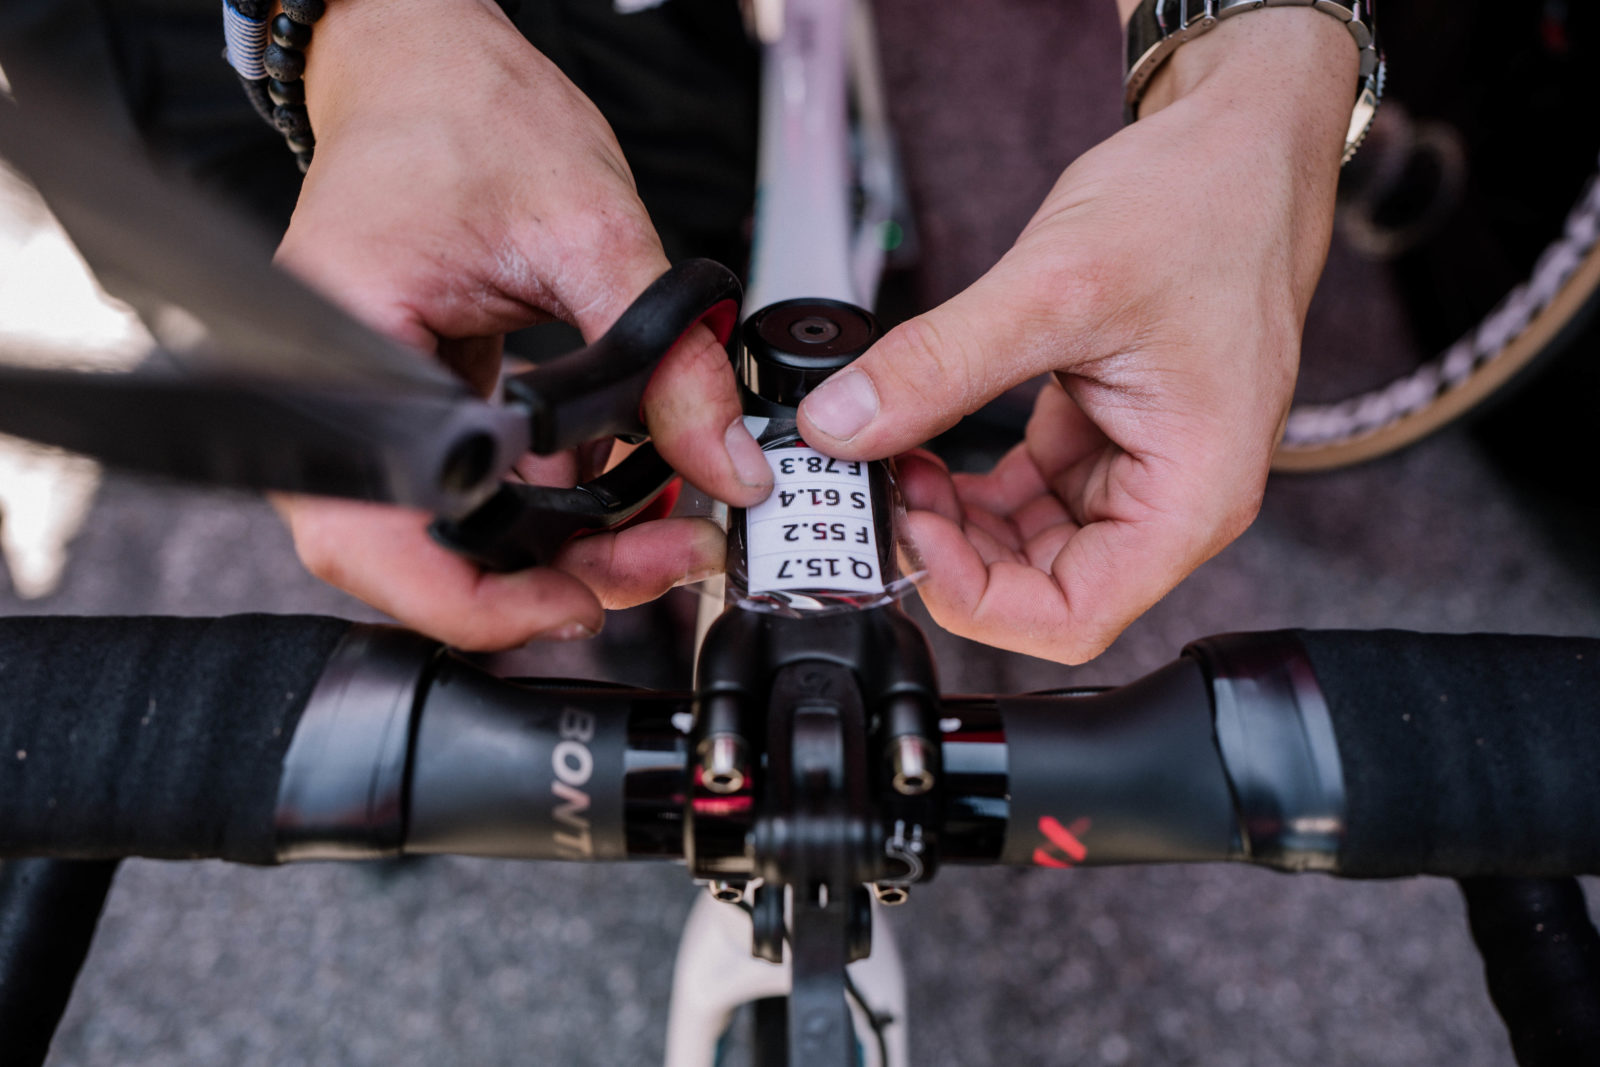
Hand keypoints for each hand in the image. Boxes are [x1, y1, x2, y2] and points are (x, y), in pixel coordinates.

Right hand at [271, 0, 771, 649]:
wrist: (436, 64)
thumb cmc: (468, 112)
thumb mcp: (590, 229)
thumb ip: (664, 357)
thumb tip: (728, 466)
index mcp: (342, 345)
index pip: (376, 528)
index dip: (476, 596)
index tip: (580, 601)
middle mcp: (340, 392)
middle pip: (422, 552)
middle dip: (546, 578)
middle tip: (657, 562)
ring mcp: (380, 402)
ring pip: (459, 531)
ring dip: (561, 545)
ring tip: (659, 527)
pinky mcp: (424, 397)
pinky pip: (482, 483)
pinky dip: (554, 498)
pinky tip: (623, 483)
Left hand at [796, 11, 1356, 663]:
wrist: (1242, 142)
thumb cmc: (1204, 206)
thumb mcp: (1056, 286)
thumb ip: (940, 366)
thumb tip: (842, 426)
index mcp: (1191, 495)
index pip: (1071, 616)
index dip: (975, 596)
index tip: (906, 530)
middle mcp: (1170, 499)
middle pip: (1041, 589)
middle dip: (951, 553)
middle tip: (879, 487)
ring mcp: (1135, 471)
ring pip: (1025, 546)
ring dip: (953, 519)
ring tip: (893, 455)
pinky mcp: (1103, 437)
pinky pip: (1025, 494)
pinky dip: (970, 482)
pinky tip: (925, 439)